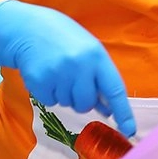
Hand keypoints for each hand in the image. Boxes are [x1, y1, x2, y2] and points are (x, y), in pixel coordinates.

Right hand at [0, 0, 136, 136]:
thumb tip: (109, 110)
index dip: (123, 112)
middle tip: (72, 80)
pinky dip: (48, 93)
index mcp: (96, 55)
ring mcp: (58, 73)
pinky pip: (50, 102)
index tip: (129, 130)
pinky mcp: (39, 81)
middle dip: (81, 99)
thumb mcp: (88, 51)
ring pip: (68, 104)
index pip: (114, 89)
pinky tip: (45, 74)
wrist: (28, 28)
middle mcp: (79, 65)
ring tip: (57, 71)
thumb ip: (100, 78)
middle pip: (86, 104)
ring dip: (63, 94)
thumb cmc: (64, 40)